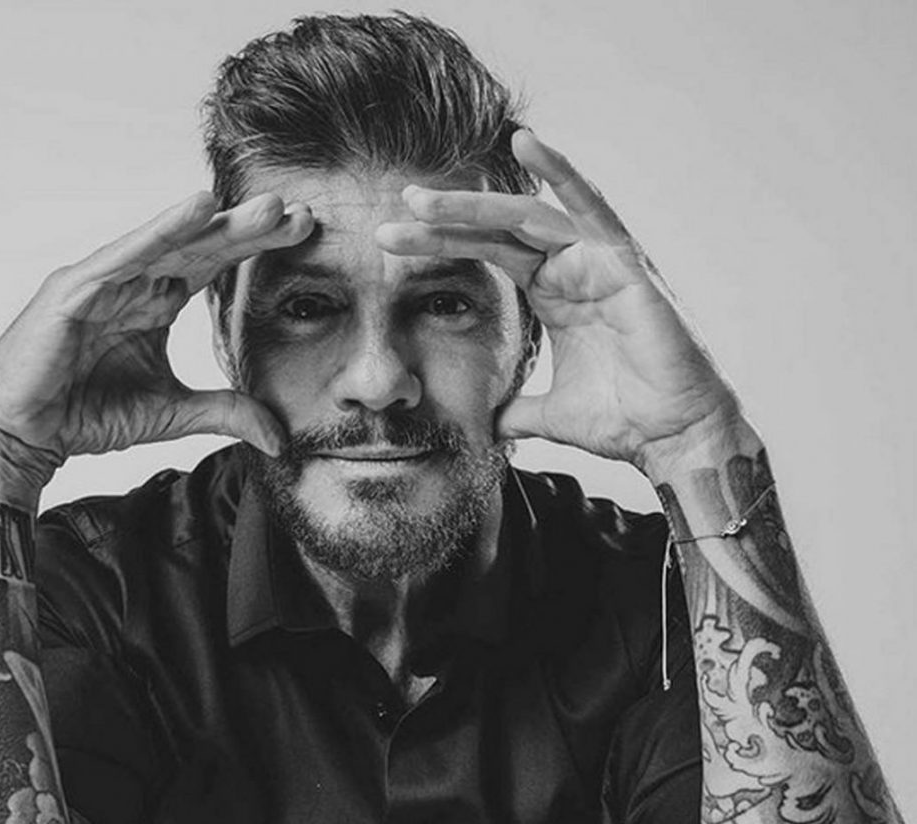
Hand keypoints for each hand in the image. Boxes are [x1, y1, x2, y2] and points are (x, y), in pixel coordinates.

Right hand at [0, 192, 313, 501]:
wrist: (23, 435)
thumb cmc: (87, 415)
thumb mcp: (174, 413)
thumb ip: (226, 413)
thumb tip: (278, 437)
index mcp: (156, 303)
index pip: (215, 267)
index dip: (257, 250)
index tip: (305, 234)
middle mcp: (133, 282)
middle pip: (202, 247)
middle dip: (250, 230)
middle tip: (299, 213)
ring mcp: (103, 280)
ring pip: (170, 244)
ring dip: (219, 224)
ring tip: (267, 208)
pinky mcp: (74, 289)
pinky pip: (125, 256)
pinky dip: (160, 231)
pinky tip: (199, 208)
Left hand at [375, 131, 741, 472]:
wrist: (674, 440)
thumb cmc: (626, 422)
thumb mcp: (551, 415)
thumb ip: (518, 410)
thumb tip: (489, 426)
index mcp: (556, 295)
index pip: (488, 255)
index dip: (441, 246)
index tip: (391, 242)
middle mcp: (574, 269)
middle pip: (499, 230)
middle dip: (446, 219)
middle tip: (397, 207)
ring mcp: (599, 262)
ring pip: (529, 217)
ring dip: (475, 205)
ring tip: (423, 196)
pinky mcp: (624, 265)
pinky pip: (589, 208)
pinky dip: (560, 172)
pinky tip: (525, 141)